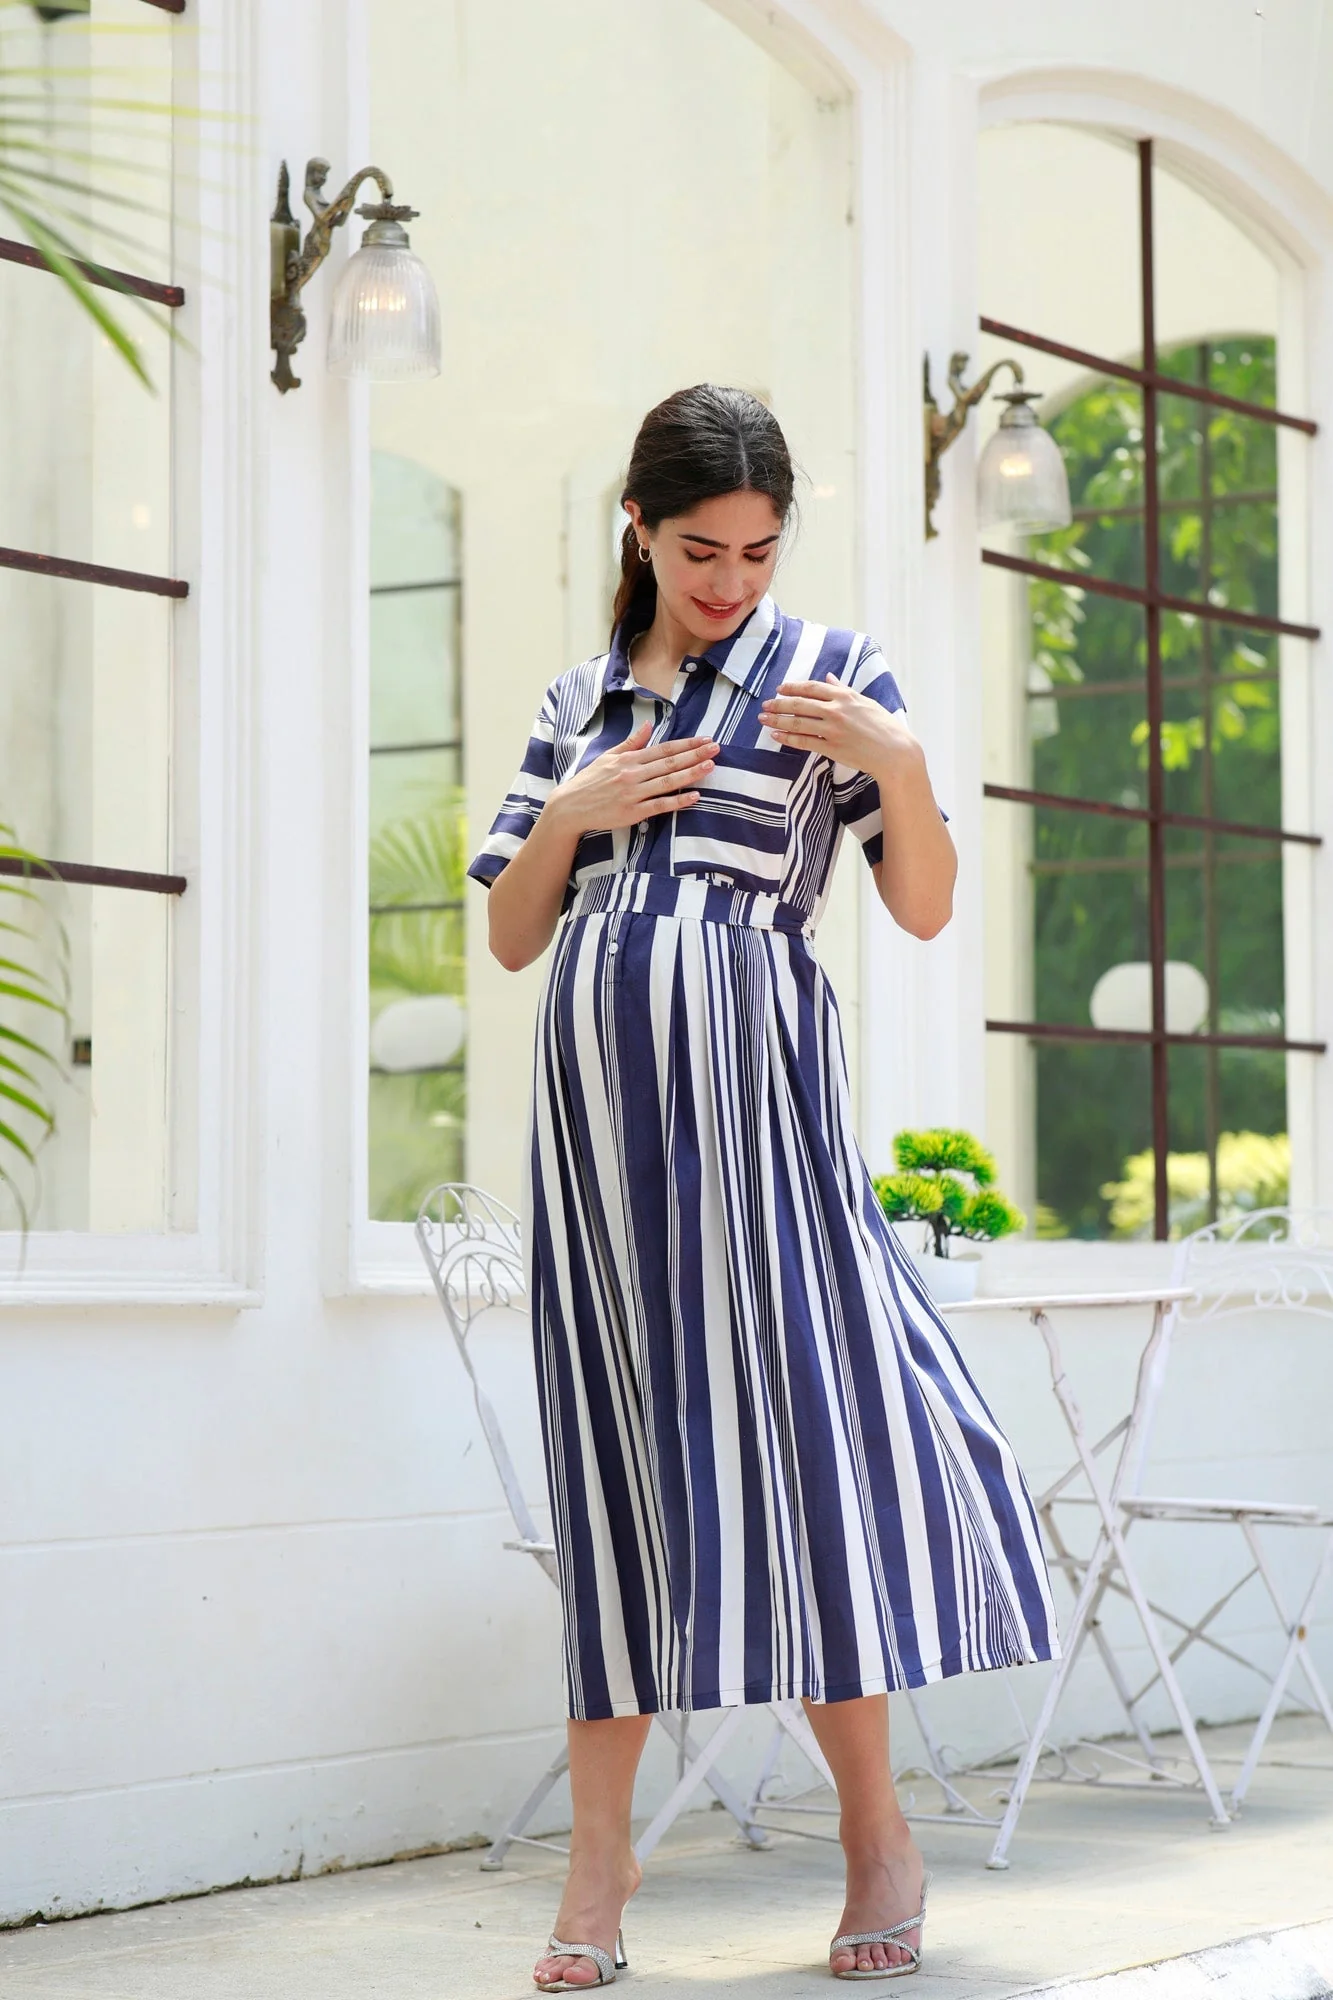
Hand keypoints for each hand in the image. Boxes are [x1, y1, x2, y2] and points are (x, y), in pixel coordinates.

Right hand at [547, 721, 717, 835]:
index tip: (704, 739)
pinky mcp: (632, 813)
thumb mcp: (608, 757)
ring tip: (711, 766)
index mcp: (628, 759)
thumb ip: (631, 743)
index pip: (663, 749)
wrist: (570, 806)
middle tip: (716, 748)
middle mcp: (632, 774)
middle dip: (695, 755)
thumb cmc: (589, 781)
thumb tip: (649, 725)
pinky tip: (694, 797)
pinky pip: (659, 806)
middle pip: (669, 763)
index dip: (686, 744)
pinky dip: (677, 801)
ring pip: (667, 782)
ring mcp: (633, 794)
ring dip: (691, 774)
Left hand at [759, 678, 919, 775]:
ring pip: (798, 722)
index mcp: (845, 696)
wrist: (895, 752)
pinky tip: (776, 735)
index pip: (812, 688)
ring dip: (778, 720)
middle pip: (800, 704)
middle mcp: (836, 710)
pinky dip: (788, 738)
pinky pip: (804, 741)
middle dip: (779, 704)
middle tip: (765, 705)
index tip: (780, 688)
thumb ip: (844, 689)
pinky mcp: (832, 748)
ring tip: (763, 719)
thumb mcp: (865, 701)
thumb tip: (829, 676)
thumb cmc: (883, 726)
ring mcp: (833, 730)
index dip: (793, 687)